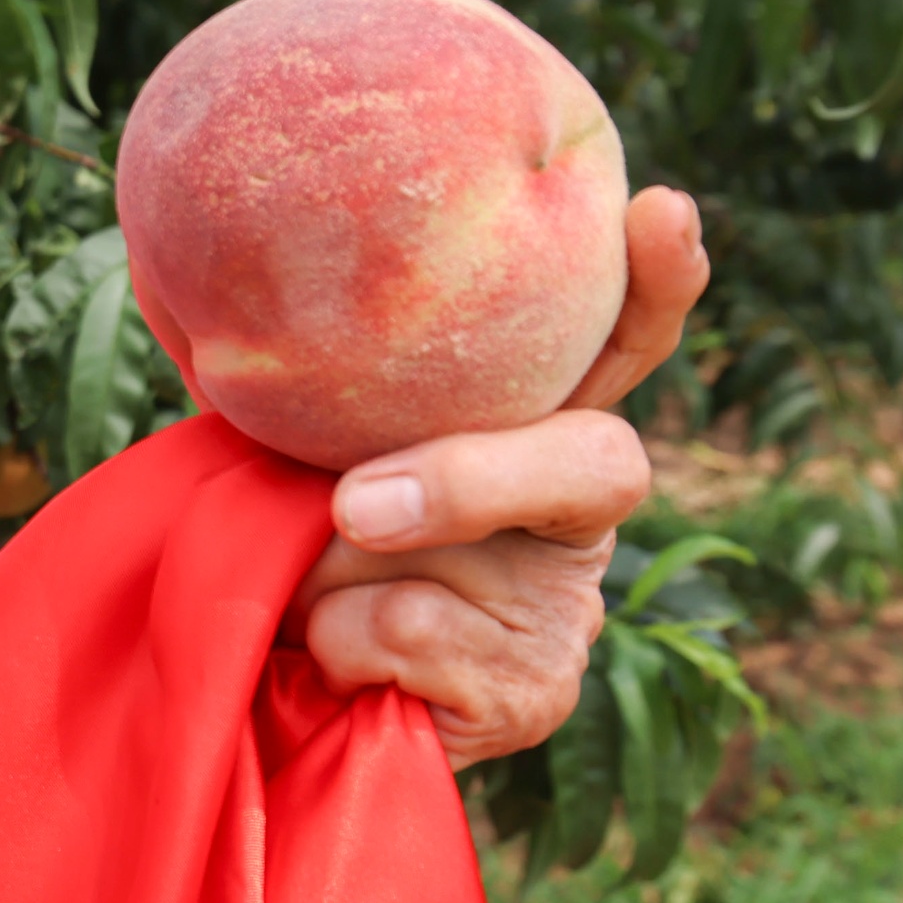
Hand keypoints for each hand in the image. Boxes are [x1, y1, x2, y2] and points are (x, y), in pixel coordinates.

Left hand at [292, 188, 708, 766]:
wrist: (267, 688)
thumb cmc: (286, 538)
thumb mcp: (293, 441)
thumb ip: (309, 383)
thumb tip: (237, 302)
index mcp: (524, 424)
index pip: (617, 342)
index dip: (656, 282)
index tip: (665, 210)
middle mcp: (567, 508)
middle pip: (588, 464)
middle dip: (468, 481)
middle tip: (353, 507)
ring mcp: (564, 606)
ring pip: (451, 561)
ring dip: (334, 572)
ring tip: (302, 587)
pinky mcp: (536, 692)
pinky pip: (413, 638)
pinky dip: (335, 640)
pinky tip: (328, 654)